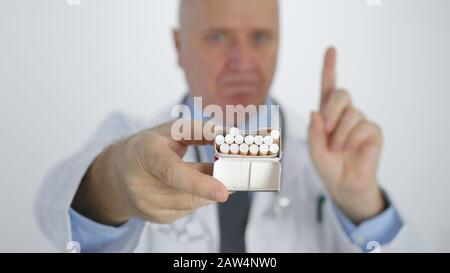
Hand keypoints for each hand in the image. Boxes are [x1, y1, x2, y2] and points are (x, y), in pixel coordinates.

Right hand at [72, 120, 228, 225]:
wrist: (116, 174)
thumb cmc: (147, 148)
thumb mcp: (170, 131)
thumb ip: (199, 131)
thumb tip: (227, 135)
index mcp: (146, 154)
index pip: (173, 173)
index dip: (199, 183)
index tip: (223, 192)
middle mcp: (142, 184)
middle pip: (189, 193)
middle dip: (213, 184)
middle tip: (230, 170)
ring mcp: (148, 206)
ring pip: (193, 204)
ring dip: (207, 190)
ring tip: (206, 173)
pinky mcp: (158, 218)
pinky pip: (190, 210)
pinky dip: (197, 197)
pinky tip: (190, 186)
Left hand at [308, 47, 384, 223]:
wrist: (343, 185)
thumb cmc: (328, 166)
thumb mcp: (313, 149)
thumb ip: (313, 132)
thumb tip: (315, 112)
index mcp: (328, 114)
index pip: (329, 87)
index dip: (330, 68)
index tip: (331, 49)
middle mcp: (345, 114)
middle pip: (341, 93)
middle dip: (331, 110)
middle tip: (324, 130)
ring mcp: (360, 121)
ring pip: (351, 113)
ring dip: (339, 133)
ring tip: (336, 149)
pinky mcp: (373, 131)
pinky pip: (362, 126)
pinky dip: (351, 139)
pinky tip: (350, 150)